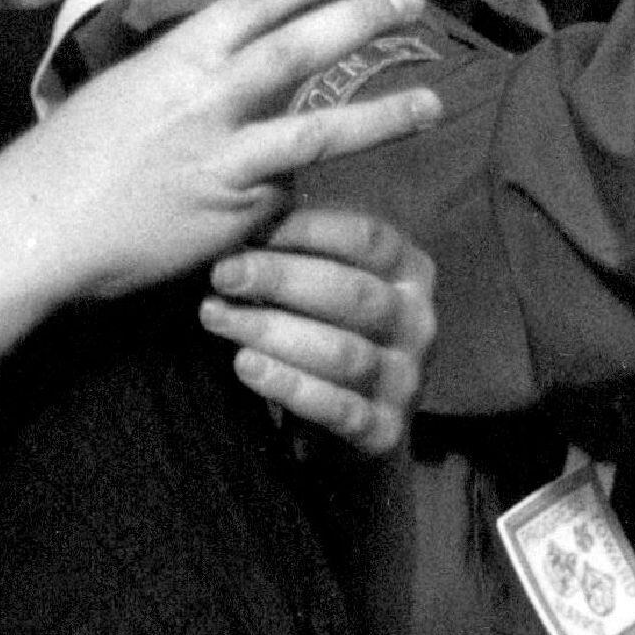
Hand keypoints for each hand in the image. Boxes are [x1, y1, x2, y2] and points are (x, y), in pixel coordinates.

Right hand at [0, 0, 440, 309]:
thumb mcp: (127, 90)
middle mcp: (206, 101)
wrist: (35, 227)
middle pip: (299, 49)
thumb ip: (187, 74)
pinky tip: (330, 190)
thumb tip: (233, 58)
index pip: (257, 2)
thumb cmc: (72, 157)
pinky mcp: (230, 216)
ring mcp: (223, 159)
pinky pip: (283, 197)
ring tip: (432, 103)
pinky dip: (305, 190)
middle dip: (360, 19)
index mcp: (177, 58)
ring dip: (381, 115)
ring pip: (317, 132)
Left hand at [202, 205, 435, 454]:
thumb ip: (306, 248)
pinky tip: (244, 365)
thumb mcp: (332, 281)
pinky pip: (337, 408)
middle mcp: (419, 322)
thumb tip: (249, 203)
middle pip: (352, 293)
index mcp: (411, 272)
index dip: (307, 228)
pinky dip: (288, 386)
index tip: (248, 224)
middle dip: (281, 279)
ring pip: (342, 352)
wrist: (356, 428)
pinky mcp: (385, 431)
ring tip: (215, 316)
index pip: (367, 238)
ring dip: (272, 331)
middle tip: (222, 272)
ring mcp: (407, 380)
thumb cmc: (329, 331)